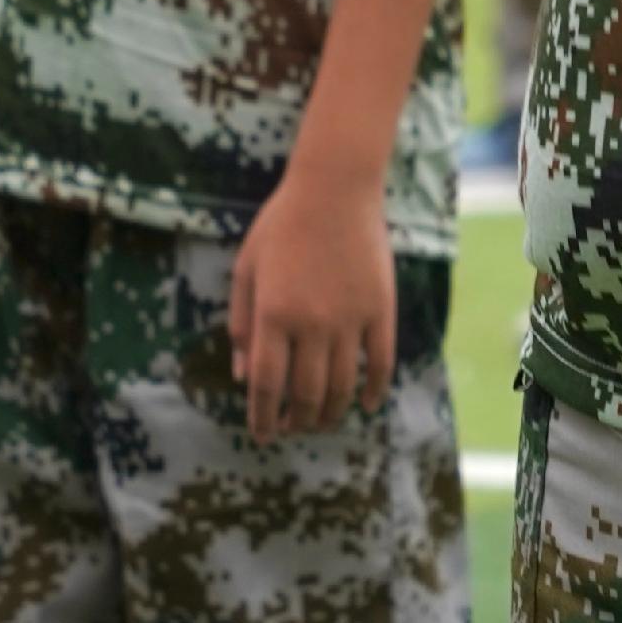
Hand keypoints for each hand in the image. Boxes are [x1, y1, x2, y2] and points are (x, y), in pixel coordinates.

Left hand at [230, 168, 395, 440]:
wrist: (335, 188)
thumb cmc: (282, 224)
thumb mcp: (246, 269)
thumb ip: (240, 323)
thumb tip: (242, 376)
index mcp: (273, 314)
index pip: (267, 385)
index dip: (264, 417)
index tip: (262, 434)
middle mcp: (312, 324)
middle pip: (306, 393)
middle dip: (297, 421)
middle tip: (293, 428)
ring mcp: (350, 319)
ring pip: (343, 385)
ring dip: (331, 412)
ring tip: (322, 422)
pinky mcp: (381, 310)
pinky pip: (381, 362)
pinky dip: (374, 390)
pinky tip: (367, 405)